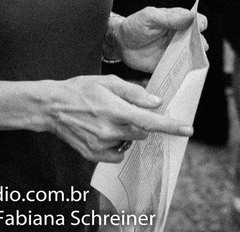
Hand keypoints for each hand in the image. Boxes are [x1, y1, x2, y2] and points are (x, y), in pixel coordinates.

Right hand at [43, 75, 191, 162]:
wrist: (51, 107)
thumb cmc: (80, 90)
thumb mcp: (107, 82)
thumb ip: (133, 92)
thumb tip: (156, 103)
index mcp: (115, 110)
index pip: (150, 122)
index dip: (171, 126)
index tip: (188, 129)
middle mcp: (109, 131)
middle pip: (142, 134)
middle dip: (139, 124)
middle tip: (124, 112)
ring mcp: (101, 146)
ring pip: (129, 144)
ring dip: (126, 134)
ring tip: (106, 120)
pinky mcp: (93, 156)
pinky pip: (116, 154)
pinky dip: (115, 145)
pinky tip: (101, 132)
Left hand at [118, 6, 205, 73]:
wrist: (120, 44)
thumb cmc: (134, 26)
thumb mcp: (149, 17)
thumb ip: (169, 18)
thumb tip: (190, 16)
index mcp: (177, 20)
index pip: (197, 20)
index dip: (200, 24)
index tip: (198, 28)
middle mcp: (180, 36)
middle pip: (199, 40)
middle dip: (200, 44)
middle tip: (194, 47)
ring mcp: (176, 51)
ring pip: (193, 55)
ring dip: (195, 58)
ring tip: (189, 59)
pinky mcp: (170, 65)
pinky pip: (182, 69)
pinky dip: (185, 71)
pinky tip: (184, 72)